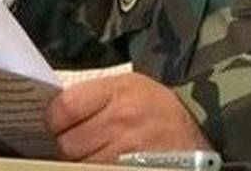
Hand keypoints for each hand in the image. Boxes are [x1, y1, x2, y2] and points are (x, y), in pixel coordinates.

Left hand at [44, 73, 212, 163]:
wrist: (197, 140)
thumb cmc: (158, 111)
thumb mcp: (131, 86)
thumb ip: (93, 95)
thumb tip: (53, 111)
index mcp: (119, 93)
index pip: (63, 109)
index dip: (56, 119)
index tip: (61, 122)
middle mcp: (121, 123)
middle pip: (66, 143)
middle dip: (68, 145)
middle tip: (82, 141)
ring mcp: (124, 154)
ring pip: (78, 165)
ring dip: (81, 162)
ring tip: (97, 152)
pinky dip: (94, 168)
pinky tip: (103, 162)